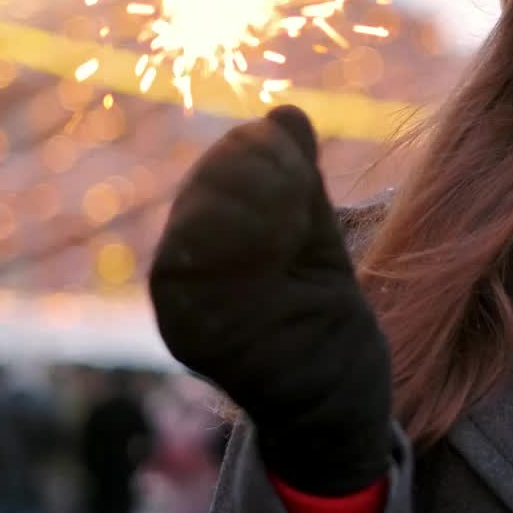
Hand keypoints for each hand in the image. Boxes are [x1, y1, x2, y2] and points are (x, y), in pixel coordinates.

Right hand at [149, 106, 392, 495]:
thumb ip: (296, 179)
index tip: (300, 166)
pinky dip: (259, 246)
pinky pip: (217, 269)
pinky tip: (289, 256)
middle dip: (266, 178)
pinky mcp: (199, 340)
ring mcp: (182, 308)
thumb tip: (284, 111)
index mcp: (196, 241)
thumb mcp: (312, 235)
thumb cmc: (320, 316)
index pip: (219, 168)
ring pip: (205, 218)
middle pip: (207, 186)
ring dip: (266, 208)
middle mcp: (175, 274)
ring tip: (296, 232)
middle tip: (301, 203)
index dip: (264, 152)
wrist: (336, 401)